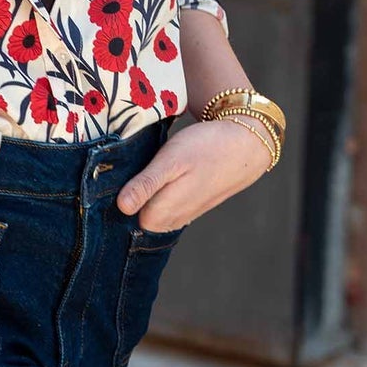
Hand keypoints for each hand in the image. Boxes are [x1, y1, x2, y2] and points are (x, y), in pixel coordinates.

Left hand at [115, 116, 274, 232]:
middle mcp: (172, 220)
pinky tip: (167, 173)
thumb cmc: (206, 148)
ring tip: (152, 166)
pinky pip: (166, 207)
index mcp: (163, 212)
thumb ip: (146, 184)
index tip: (123, 171)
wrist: (245, 146)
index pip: (124, 216)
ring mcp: (183, 215)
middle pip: (137, 216)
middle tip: (137, 165)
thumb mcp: (171, 160)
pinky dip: (162, 193)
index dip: (120, 192)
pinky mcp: (191, 207)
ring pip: (152, 211)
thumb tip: (122, 207)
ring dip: (148, 193)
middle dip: (133, 194)